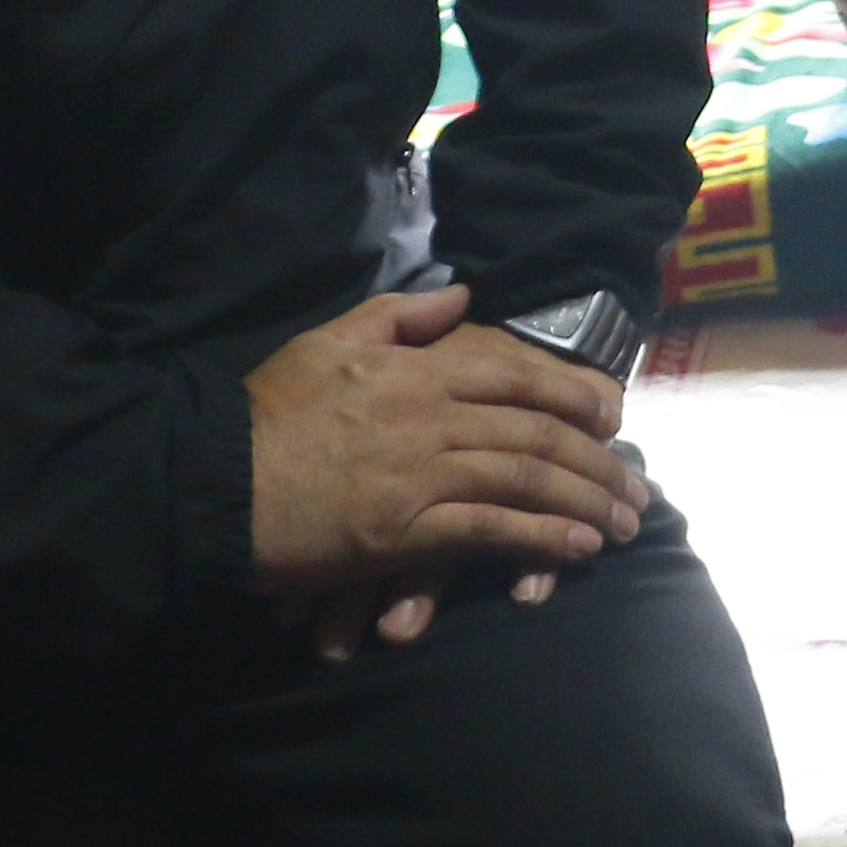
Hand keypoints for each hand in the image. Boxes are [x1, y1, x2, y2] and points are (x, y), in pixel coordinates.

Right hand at [247, 286, 648, 648]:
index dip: (573, 394)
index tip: (611, 416)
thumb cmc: (263, 414)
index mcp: (415, 368)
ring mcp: (421, 472)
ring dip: (584, 501)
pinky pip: (491, 531)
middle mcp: (430, 414)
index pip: (516, 373)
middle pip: (536, 430)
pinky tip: (577, 548)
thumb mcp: (326, 342)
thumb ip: (398, 316)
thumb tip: (463, 297)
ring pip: (526, 478)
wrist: (211, 483)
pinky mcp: (405, 529)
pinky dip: (541, 539)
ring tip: (624, 523)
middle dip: (596, 458)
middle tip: (635, 484)